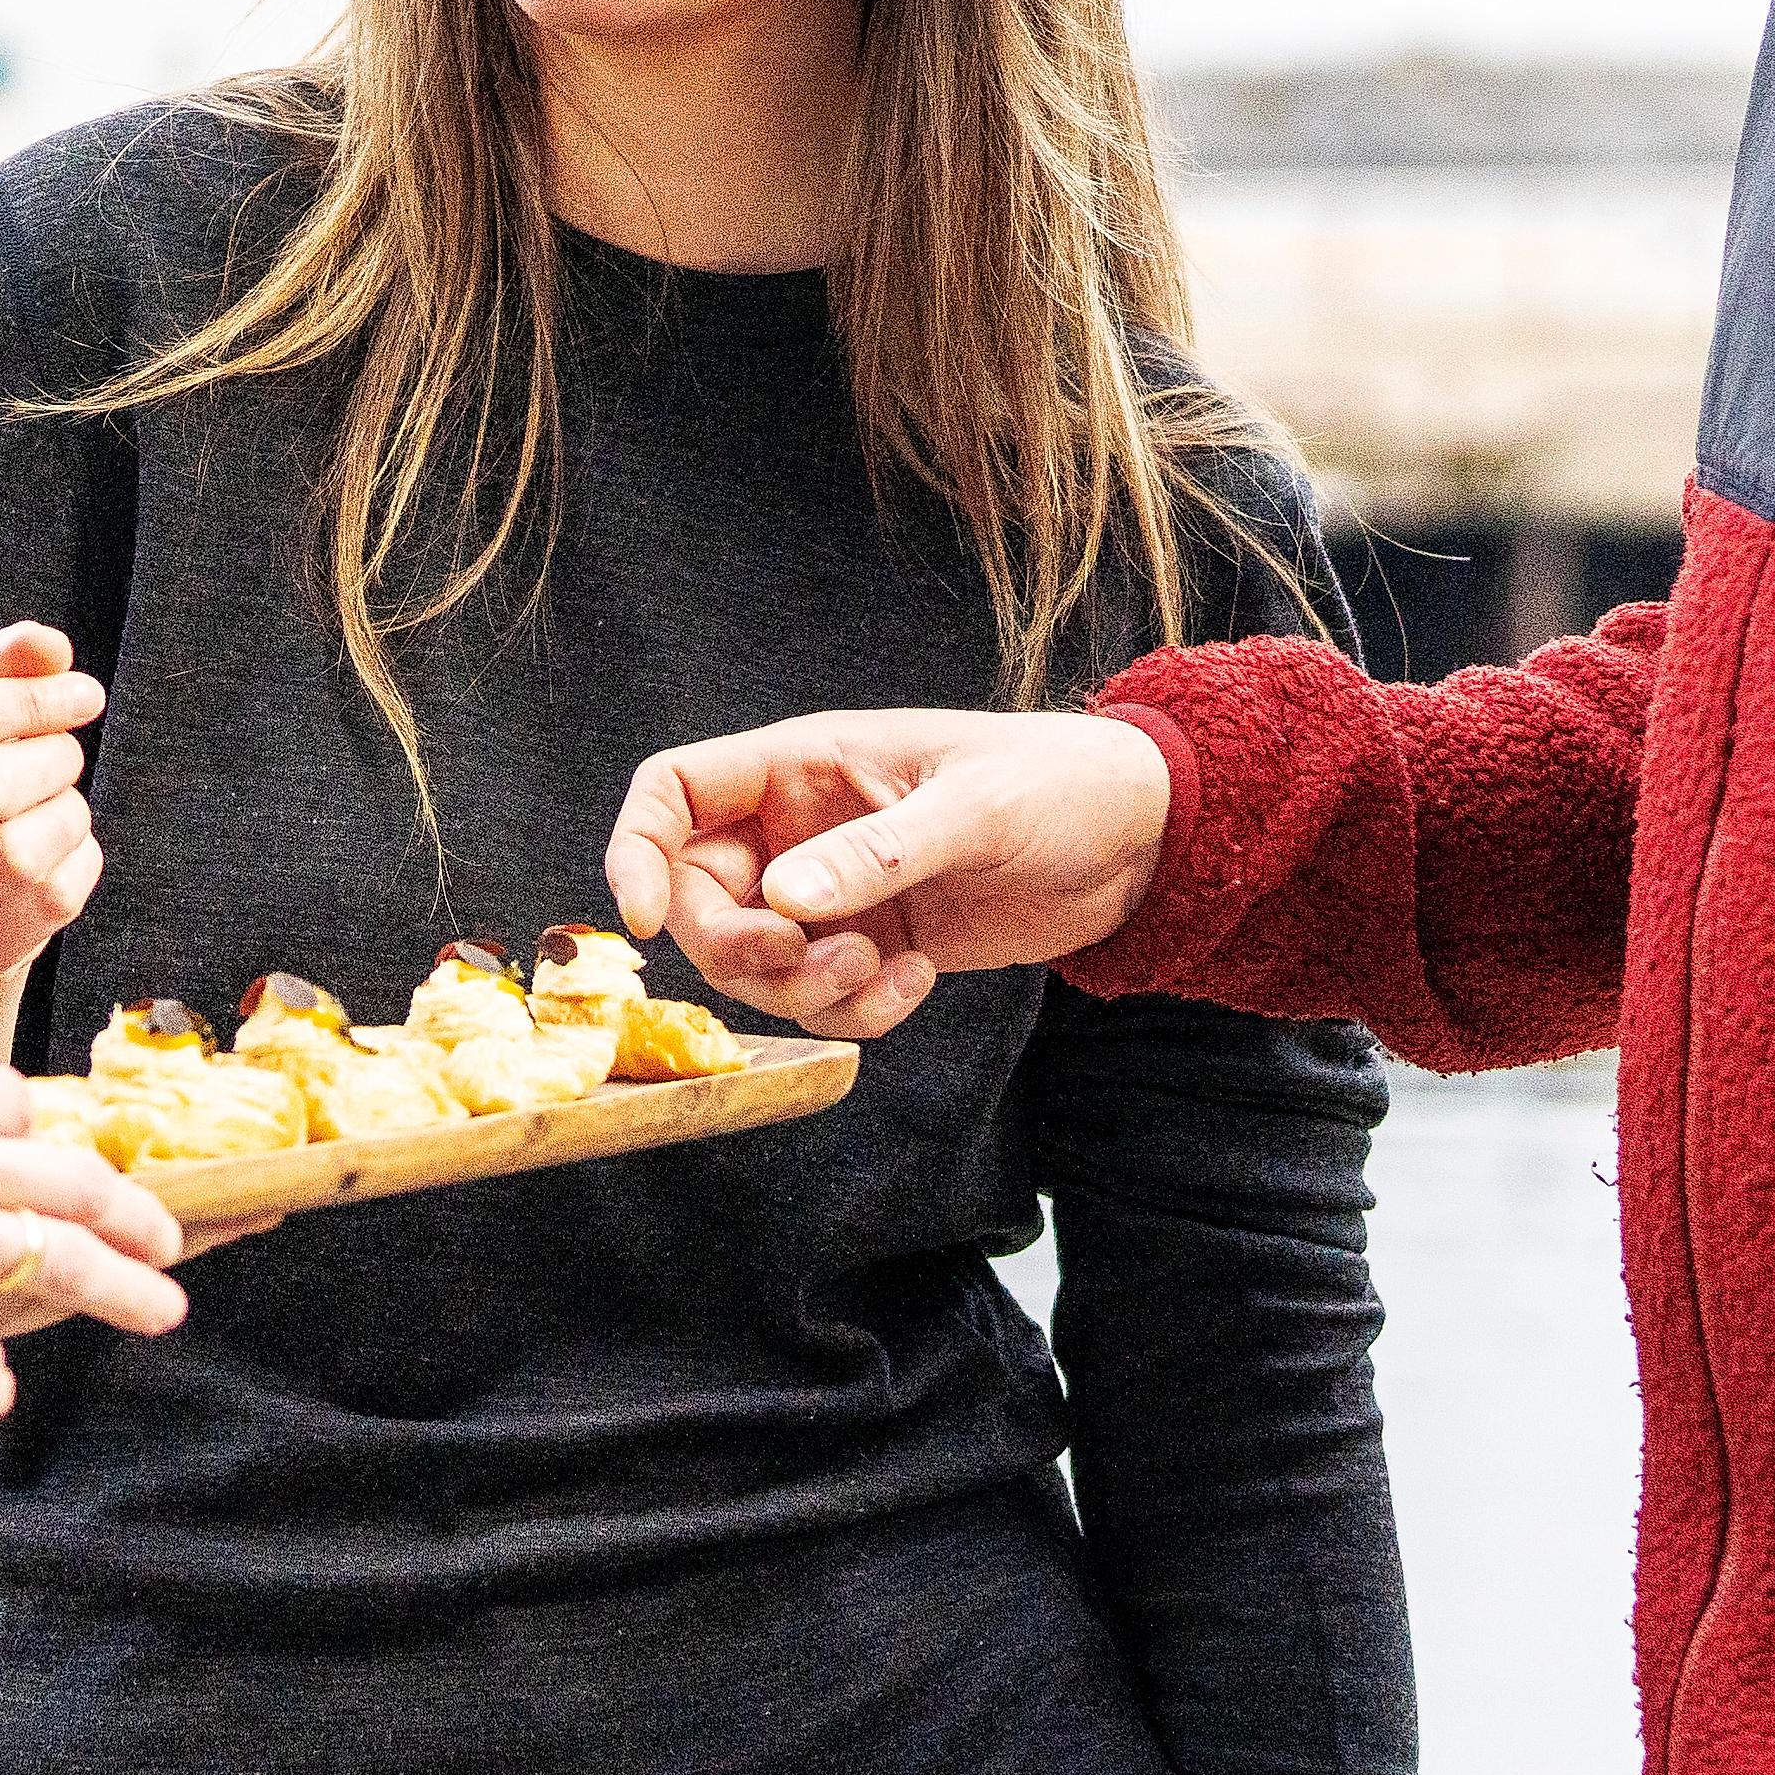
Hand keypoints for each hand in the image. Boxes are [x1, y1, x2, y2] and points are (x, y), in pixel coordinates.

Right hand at [0, 623, 106, 993]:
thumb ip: (5, 669)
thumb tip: (49, 645)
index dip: (31, 700)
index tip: (85, 694)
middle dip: (51, 758)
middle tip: (68, 752)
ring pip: (16, 853)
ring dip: (67, 813)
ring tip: (66, 799)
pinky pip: (48, 901)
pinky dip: (80, 861)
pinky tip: (68, 846)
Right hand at [600, 707, 1174, 1040]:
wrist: (1138, 838)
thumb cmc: (1058, 785)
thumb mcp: (973, 811)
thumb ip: (877, 854)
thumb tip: (787, 900)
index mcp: (803, 763)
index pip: (672, 793)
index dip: (636, 852)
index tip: (643, 923)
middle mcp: (800, 827)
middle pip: (700, 899)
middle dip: (738, 948)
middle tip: (805, 963)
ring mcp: (834, 890)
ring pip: (756, 962)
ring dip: (801, 990)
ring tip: (883, 974)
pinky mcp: (871, 942)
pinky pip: (819, 996)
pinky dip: (853, 1010)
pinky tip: (919, 982)